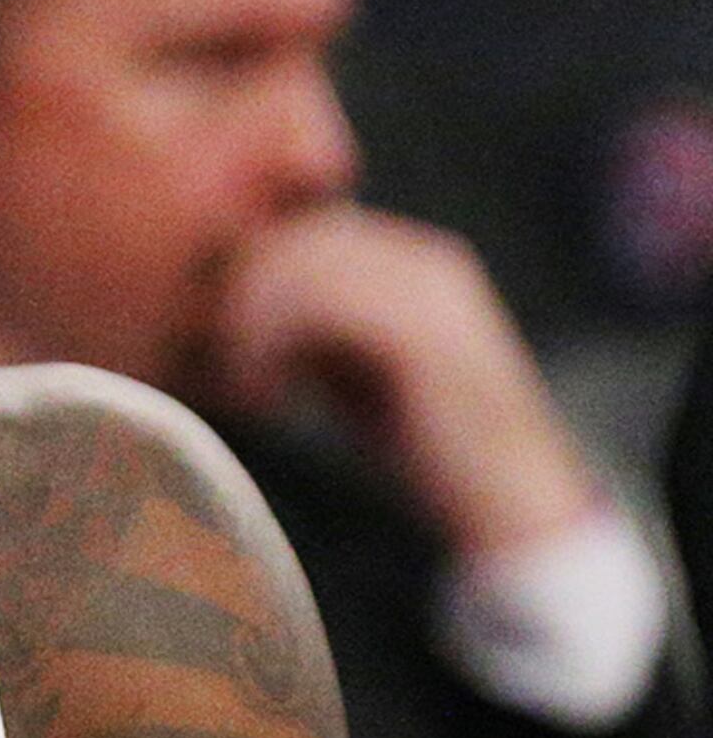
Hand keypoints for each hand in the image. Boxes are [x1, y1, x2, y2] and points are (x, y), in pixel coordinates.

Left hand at [210, 206, 602, 560]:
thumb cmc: (430, 454)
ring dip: (247, 326)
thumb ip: (318, 332)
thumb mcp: (359, 376)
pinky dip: (268, 347)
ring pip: (292, 263)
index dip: (250, 284)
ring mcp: (429, 288)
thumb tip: (234, 311)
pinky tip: (269, 398)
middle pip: (291, 238)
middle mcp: (427, 259)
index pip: (303, 231)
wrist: (511, 507)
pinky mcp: (420, 329)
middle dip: (240, 301)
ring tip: (249, 391)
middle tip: (230, 374)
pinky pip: (312, 304)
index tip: (226, 353)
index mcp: (416, 262)